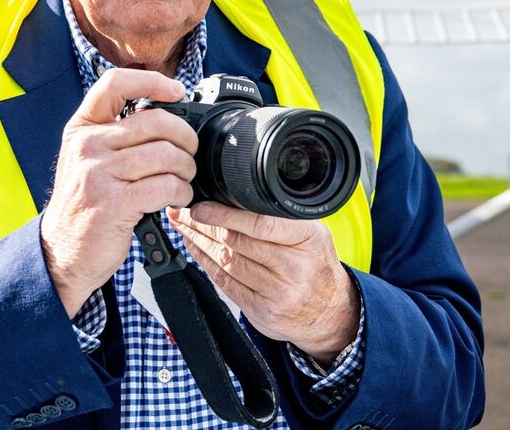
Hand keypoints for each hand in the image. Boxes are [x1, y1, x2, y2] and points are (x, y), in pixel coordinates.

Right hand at [41, 69, 198, 316]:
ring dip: (186, 168)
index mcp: (82, 128)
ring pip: (165, 154)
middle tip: (189, 152)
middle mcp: (87, 145)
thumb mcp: (87, 158)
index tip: (176, 90)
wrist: (63, 251)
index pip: (115, 83)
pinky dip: (181, 193)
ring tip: (183, 179)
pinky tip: (178, 199)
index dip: (151, 81)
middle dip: (185, 137)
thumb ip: (116, 134)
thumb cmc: (84, 204)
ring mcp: (99, 173)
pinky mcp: (115, 203)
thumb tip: (168, 114)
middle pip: (155, 121)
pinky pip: (166, 186)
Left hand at [167, 201, 359, 366]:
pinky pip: (225, 283)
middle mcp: (293, 266)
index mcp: (307, 239)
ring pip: (226, 261)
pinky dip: (205, 263)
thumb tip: (232, 198)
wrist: (329, 312)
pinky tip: (194, 249)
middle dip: (202, 224)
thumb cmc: (315, 264)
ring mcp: (276, 292)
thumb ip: (280, 218)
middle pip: (236, 241)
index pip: (260, 224)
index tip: (200, 206)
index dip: (225, 214)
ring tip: (182, 227)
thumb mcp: (312, 233)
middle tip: (180, 211)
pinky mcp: (260, 311)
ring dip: (198, 242)